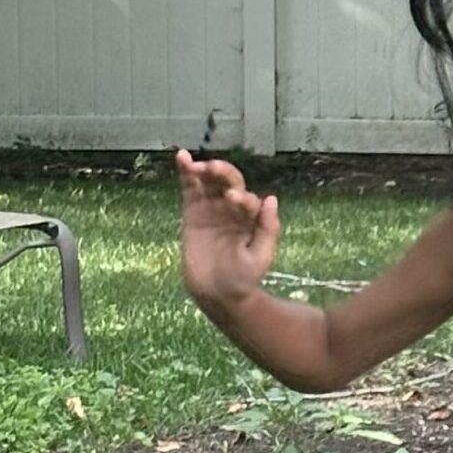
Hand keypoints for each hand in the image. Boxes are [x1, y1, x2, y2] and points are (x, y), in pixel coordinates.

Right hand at [175, 149, 279, 308]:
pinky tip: (181, 157)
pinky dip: (185, 173)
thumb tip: (271, 198)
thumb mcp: (261, 255)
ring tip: (196, 166)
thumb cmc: (244, 277)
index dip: (243, 197)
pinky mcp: (192, 214)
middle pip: (229, 182)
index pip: (248, 199)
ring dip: (204, 169)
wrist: (219, 295)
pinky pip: (189, 190)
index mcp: (251, 218)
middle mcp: (232, 210)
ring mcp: (211, 210)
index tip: (235, 200)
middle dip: (223, 172)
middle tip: (212, 170)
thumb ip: (268, 228)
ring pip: (209, 182)